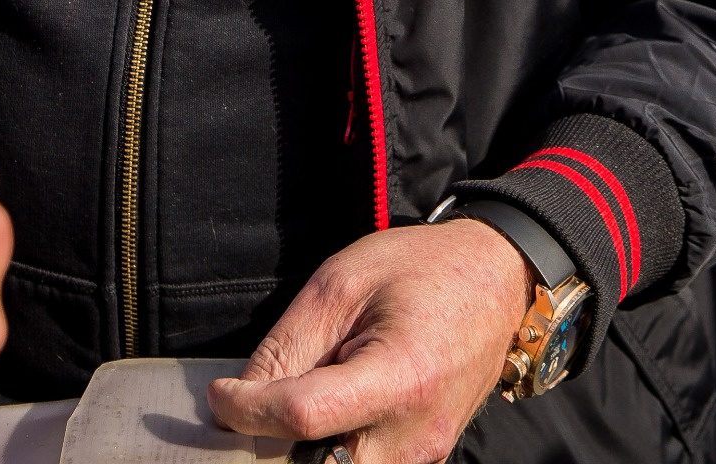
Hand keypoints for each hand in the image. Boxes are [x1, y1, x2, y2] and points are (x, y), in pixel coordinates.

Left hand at [207, 220, 530, 463]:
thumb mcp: (340, 283)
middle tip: (252, 409)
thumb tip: (241, 396)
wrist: (495, 280)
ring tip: (295, 400)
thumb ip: (287, 345)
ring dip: (305, 448)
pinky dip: (332, 447)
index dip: (247, 411)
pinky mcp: (426, 457)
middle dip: (275, 444)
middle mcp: (418, 431)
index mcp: (399, 376)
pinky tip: (326, 411)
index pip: (302, 417)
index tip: (220, 396)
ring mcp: (427, 452)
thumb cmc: (421, 270)